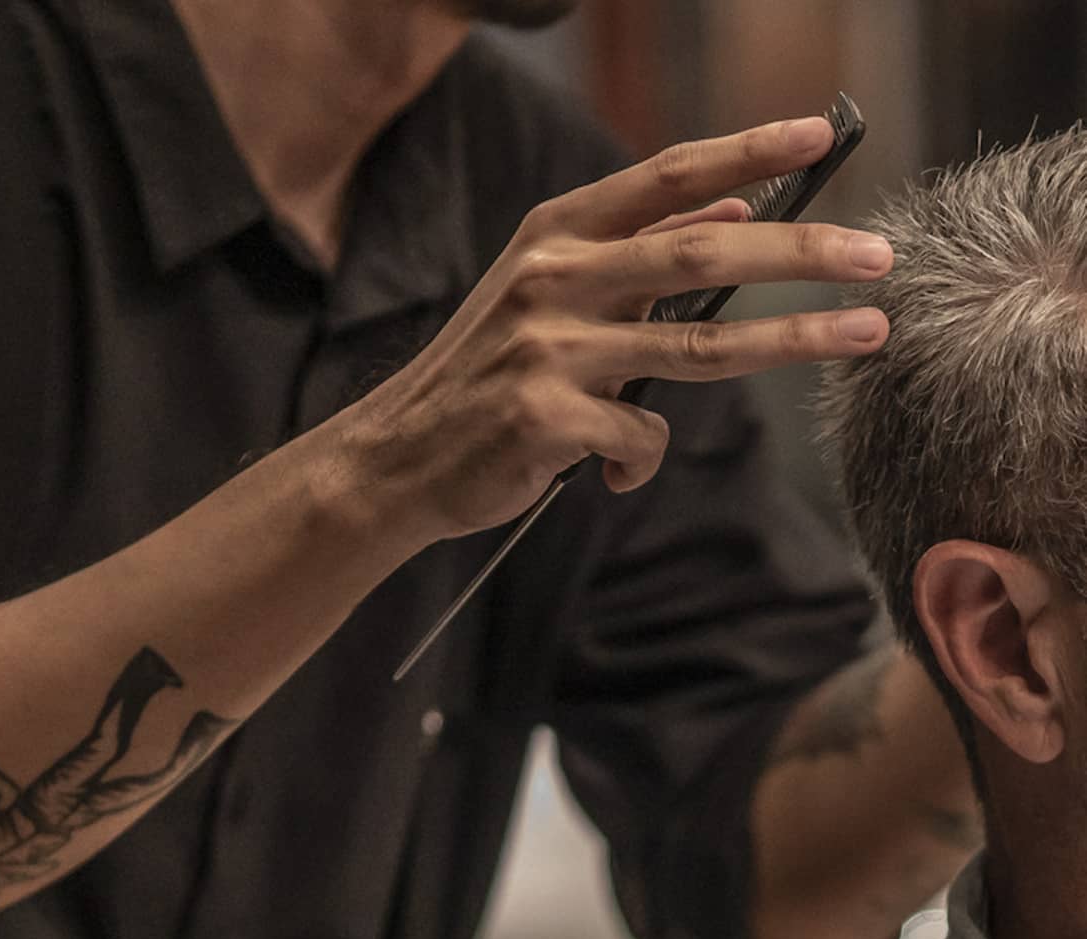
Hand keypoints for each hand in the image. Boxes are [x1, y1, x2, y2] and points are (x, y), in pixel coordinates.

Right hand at [340, 116, 892, 544]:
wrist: (397, 458)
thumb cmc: (479, 379)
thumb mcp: (542, 295)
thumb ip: (629, 254)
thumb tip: (732, 207)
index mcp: (554, 236)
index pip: (664, 177)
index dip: (745, 149)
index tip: (818, 131)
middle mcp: (552, 279)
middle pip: (702, 250)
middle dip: (803, 249)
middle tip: (878, 255)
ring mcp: (549, 349)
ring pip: (700, 343)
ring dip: (794, 338)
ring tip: (865, 335)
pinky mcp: (547, 418)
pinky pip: (642, 435)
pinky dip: (640, 457)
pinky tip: (610, 468)